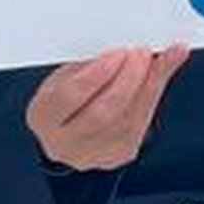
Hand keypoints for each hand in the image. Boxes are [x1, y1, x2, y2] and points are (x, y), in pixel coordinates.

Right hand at [26, 44, 188, 171]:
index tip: (119, 53)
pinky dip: (154, 95)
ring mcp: (92, 155)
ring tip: (156, 59)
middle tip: (142, 54)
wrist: (71, 130)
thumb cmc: (67, 95)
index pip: (69, 97)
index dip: (97, 75)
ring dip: (147, 86)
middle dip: (127, 80)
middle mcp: (63, 143)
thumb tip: (122, 48)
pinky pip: (141, 124)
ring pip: (127, 121)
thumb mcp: (67, 74)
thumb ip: (90, 65)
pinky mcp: (118, 155)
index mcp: (42, 117)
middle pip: (102, 113)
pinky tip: (161, 73)